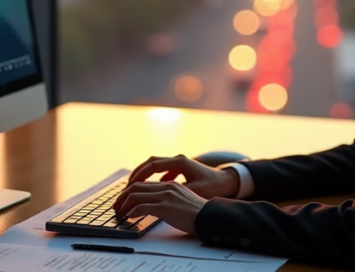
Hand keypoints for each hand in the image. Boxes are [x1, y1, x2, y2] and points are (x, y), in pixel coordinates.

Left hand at [113, 181, 205, 234]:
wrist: (210, 217)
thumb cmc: (198, 212)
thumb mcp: (183, 199)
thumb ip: (169, 197)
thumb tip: (156, 205)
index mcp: (170, 184)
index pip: (144, 183)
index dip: (130, 190)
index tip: (123, 199)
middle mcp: (167, 187)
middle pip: (136, 185)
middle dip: (122, 195)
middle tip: (116, 205)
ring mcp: (166, 196)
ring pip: (136, 194)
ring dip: (124, 203)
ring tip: (119, 211)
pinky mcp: (165, 207)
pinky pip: (141, 206)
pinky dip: (132, 211)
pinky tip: (129, 216)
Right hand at [126, 154, 240, 199]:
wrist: (227, 181)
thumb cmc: (213, 186)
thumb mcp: (195, 190)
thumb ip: (178, 191)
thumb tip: (161, 196)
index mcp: (180, 162)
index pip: (153, 164)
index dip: (140, 175)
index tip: (130, 185)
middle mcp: (177, 159)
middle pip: (151, 162)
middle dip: (137, 173)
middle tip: (127, 186)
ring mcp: (178, 163)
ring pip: (155, 165)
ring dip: (144, 175)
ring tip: (134, 187)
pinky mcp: (180, 169)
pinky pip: (162, 170)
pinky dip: (153, 178)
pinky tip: (151, 188)